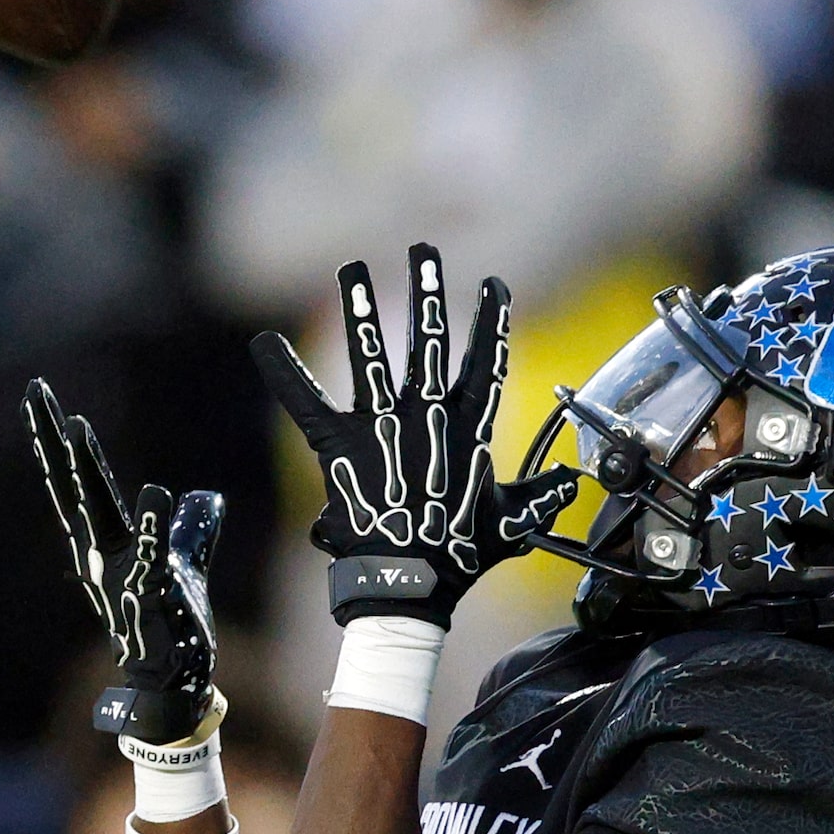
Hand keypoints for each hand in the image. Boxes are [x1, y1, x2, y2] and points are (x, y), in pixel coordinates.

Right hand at [23, 379, 222, 743]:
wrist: (170, 682)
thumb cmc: (169, 622)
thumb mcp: (182, 563)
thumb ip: (189, 527)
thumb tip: (202, 495)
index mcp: (103, 541)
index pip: (76, 480)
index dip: (55, 438)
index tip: (39, 396)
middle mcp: (101, 553)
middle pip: (72, 486)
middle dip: (54, 438)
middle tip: (36, 393)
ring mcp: (121, 573)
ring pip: (98, 513)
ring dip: (86, 469)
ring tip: (75, 425)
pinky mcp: (151, 594)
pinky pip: (152, 554)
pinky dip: (155, 526)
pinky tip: (158, 493)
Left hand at [250, 243, 579, 625]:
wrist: (411, 582)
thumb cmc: (461, 557)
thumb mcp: (512, 523)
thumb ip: (539, 496)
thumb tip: (571, 483)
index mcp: (469, 429)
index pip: (485, 362)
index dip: (491, 321)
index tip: (493, 284)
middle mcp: (426, 415)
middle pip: (429, 342)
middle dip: (427, 291)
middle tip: (423, 251)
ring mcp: (382, 425)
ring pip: (372, 355)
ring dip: (362, 310)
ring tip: (354, 270)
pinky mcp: (339, 444)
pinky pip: (306, 401)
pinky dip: (283, 372)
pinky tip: (262, 341)